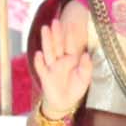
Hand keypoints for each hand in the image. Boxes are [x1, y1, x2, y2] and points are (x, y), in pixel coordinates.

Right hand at [33, 3, 94, 117]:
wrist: (64, 103)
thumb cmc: (75, 88)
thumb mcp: (85, 78)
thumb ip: (86, 67)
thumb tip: (85, 54)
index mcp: (71, 59)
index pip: (70, 44)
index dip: (70, 34)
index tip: (71, 23)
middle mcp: (60, 60)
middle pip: (57, 45)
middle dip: (56, 33)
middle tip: (55, 21)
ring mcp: (51, 67)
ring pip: (49, 52)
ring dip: (47, 41)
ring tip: (45, 29)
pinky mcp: (45, 76)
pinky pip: (41, 68)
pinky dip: (39, 61)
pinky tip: (39, 54)